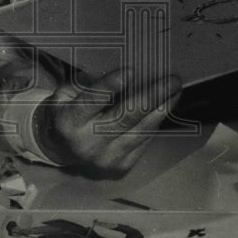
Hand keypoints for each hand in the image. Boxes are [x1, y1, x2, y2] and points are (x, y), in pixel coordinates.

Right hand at [35, 68, 181, 172]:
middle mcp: (87, 143)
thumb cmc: (67, 111)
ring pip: (140, 130)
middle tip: (171, 79)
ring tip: (175, 90)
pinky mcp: (120, 166)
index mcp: (69, 121)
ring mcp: (106, 158)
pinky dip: (155, 122)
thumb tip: (124, 73)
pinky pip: (144, 140)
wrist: (62, 148)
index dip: (110, 86)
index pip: (91, 101)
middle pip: (124, 117)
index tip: (130, 70)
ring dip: (161, 109)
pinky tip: (165, 106)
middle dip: (151, 96)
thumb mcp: (67, 93)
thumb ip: (89, 85)